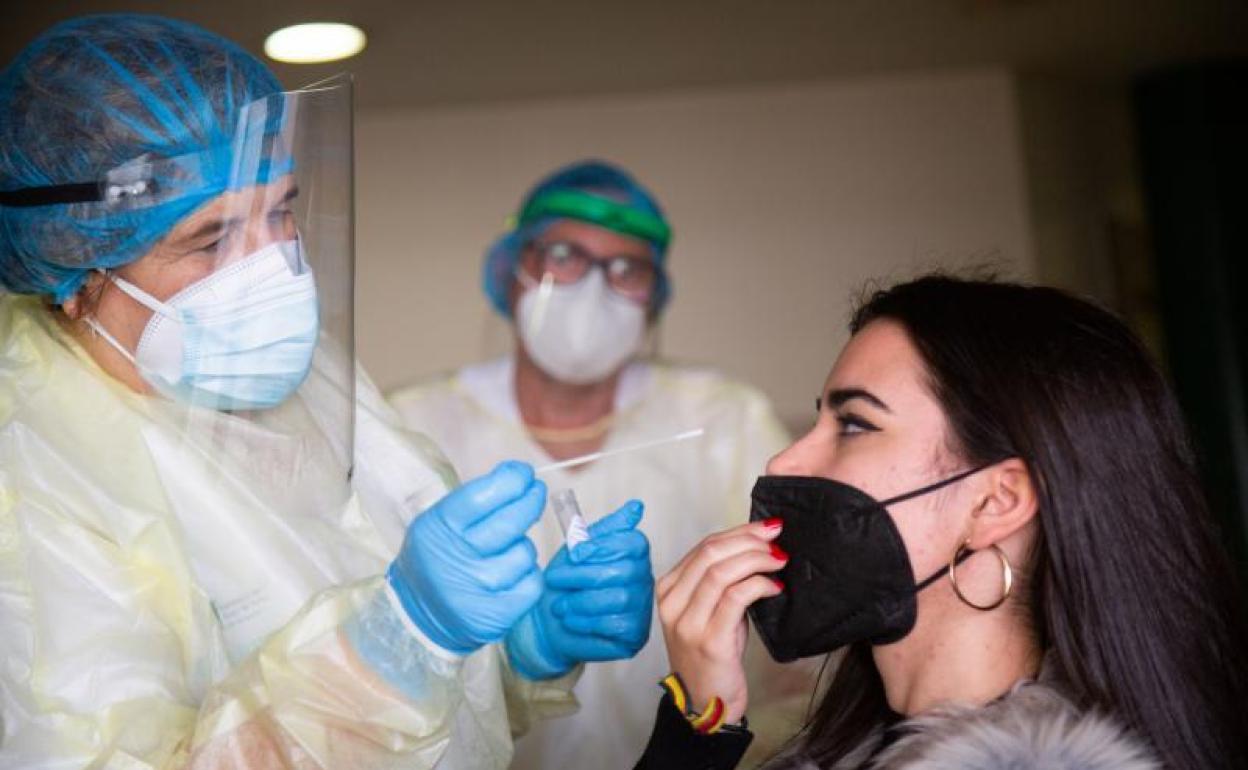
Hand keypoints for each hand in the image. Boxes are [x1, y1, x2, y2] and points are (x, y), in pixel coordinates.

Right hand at [388, 461, 545, 654]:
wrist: (418, 616)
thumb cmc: (438, 557)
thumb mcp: (438, 522)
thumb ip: (475, 499)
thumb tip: (519, 476)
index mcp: (440, 528)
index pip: (484, 495)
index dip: (512, 479)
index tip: (524, 473)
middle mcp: (458, 558)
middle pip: (513, 520)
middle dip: (531, 501)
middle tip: (535, 492)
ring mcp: (480, 588)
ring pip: (525, 551)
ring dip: (522, 545)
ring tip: (505, 549)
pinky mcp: (499, 614)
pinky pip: (533, 582)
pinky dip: (527, 575)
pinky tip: (511, 575)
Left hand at [506, 500, 653, 679]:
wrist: (547, 621)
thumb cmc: (565, 583)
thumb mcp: (579, 549)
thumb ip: (604, 528)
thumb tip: (635, 507)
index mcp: (633, 553)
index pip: (633, 542)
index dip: (602, 547)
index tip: (575, 553)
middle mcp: (643, 578)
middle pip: (624, 571)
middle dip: (583, 576)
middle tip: (556, 580)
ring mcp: (641, 607)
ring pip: (619, 599)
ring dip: (581, 601)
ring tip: (560, 605)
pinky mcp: (634, 634)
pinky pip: (616, 625)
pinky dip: (588, 622)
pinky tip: (572, 620)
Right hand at [656, 519, 785, 721]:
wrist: (706, 701)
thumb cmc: (712, 654)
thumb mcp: (709, 610)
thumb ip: (721, 580)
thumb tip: (758, 546)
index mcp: (668, 589)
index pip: (704, 546)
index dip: (738, 531)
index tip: (767, 528)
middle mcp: (672, 604)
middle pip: (711, 553)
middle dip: (749, 540)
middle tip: (776, 541)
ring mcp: (688, 623)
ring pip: (721, 572)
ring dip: (756, 560)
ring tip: (778, 561)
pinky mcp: (709, 641)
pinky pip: (735, 598)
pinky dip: (758, 585)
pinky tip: (774, 587)